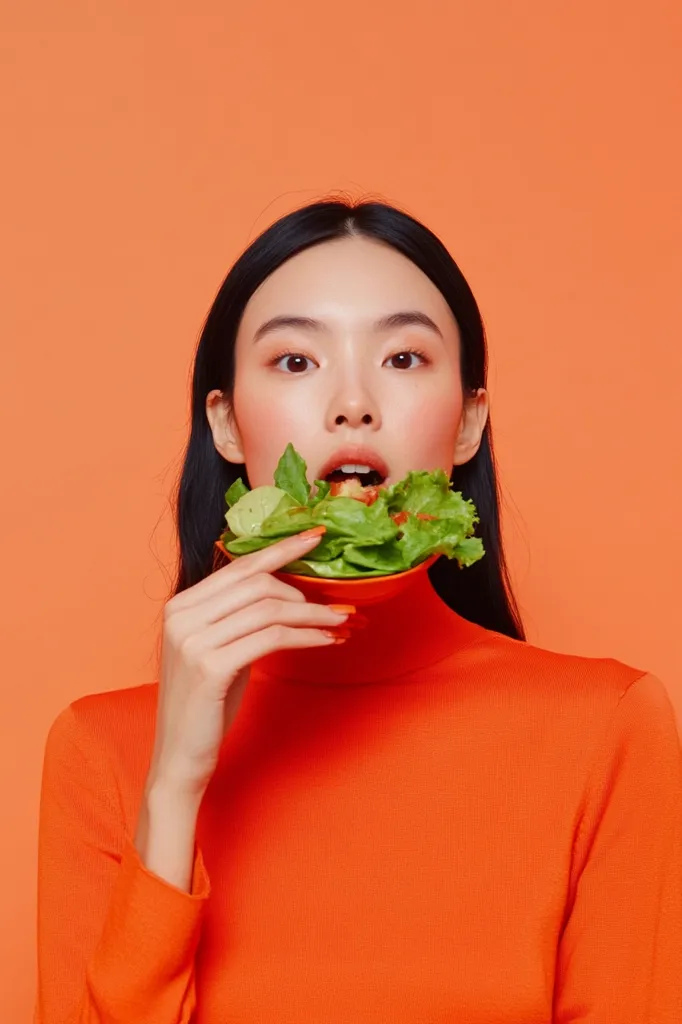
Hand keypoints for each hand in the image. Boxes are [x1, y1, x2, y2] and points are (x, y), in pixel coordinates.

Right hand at [146, 528, 350, 800]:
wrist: (179, 758)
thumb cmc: (205, 706)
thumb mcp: (218, 649)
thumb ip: (238, 617)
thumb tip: (289, 592)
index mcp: (180, 604)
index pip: (238, 565)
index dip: (280, 548)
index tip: (315, 536)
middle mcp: (181, 615)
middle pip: (258, 584)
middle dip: (306, 591)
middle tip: (339, 605)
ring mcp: (192, 639)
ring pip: (269, 609)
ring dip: (314, 615)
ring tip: (342, 622)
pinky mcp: (209, 665)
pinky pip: (271, 637)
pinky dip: (307, 636)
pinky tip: (327, 640)